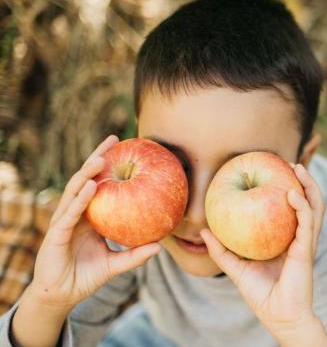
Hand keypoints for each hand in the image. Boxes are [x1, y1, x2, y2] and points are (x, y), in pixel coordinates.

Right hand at [27, 135, 161, 309]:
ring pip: (75, 191)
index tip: (126, 147)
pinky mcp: (55, 234)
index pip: (99, 184)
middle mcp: (75, 213)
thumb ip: (135, 255)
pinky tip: (91, 187)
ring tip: (102, 158)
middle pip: (86, 179)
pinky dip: (80, 199)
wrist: (60, 296)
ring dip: (87, 174)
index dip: (109, 166)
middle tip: (114, 139)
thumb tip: (161, 246)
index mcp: (89, 216)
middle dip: (97, 158)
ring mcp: (64, 221)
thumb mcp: (115, 265)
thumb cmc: (85, 277)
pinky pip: (70, 214)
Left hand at [201, 163, 326, 344]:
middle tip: (289, 163)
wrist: (278, 316)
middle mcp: (300, 237)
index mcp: (288, 238)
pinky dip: (302, 206)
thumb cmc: (261, 294)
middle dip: (304, 180)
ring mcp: (305, 242)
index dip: (290, 188)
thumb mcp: (236, 269)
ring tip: (297, 169)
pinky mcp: (305, 250)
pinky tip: (292, 194)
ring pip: (314, 207)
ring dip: (309, 186)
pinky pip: (306, 223)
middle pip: (309, 202)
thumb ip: (221, 250)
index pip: (293, 208)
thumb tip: (203, 231)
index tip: (276, 170)